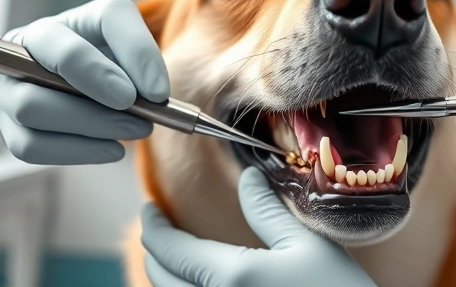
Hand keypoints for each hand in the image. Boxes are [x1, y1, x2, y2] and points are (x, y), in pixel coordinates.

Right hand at [0, 0, 169, 163]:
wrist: (98, 62)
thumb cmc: (104, 41)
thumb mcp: (122, 24)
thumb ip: (137, 46)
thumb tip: (153, 92)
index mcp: (42, 33)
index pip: (65, 55)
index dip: (103, 76)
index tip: (152, 95)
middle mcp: (12, 67)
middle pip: (34, 103)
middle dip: (94, 117)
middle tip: (143, 124)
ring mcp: (6, 99)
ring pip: (31, 132)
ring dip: (89, 136)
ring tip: (134, 132)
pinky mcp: (12, 129)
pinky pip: (33, 150)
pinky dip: (78, 152)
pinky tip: (113, 148)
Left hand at [141, 168, 376, 286]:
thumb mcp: (307, 245)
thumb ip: (267, 211)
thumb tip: (246, 177)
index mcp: (230, 277)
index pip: (169, 250)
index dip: (153, 226)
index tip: (148, 207)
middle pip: (161, 278)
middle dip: (154, 249)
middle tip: (157, 226)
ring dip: (166, 274)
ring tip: (174, 253)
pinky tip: (199, 279)